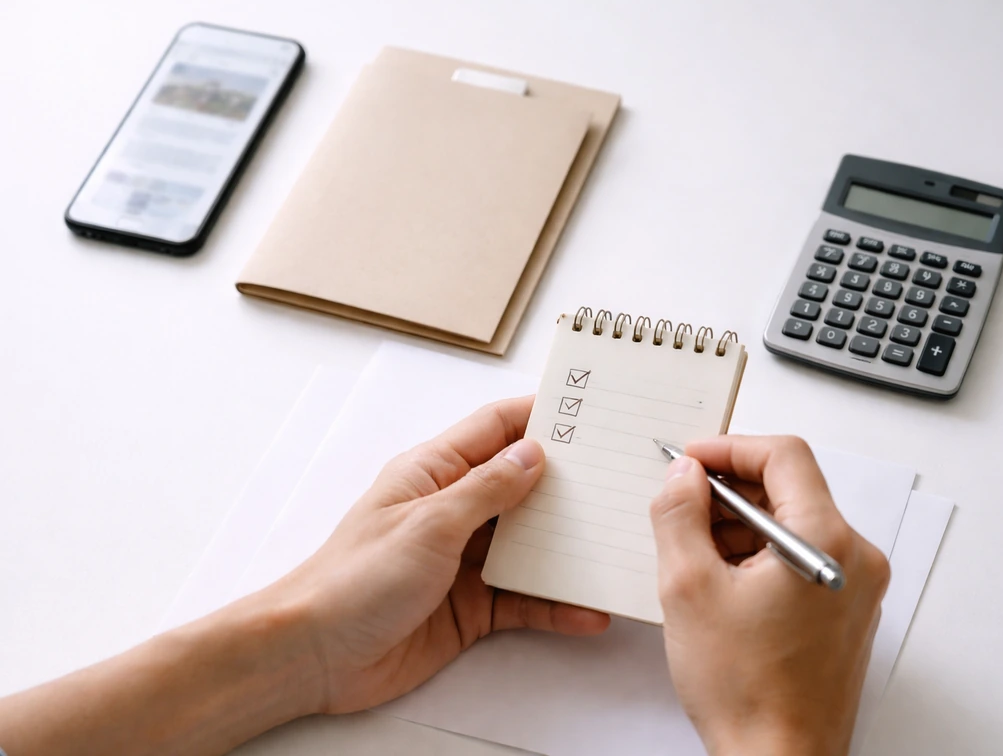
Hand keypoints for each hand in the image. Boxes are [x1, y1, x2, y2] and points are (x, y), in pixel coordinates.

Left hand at [268, 395, 609, 713]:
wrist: (317, 656)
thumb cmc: (356, 578)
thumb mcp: (429, 523)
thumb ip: (486, 489)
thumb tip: (534, 454)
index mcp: (434, 473)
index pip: (494, 429)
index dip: (539, 416)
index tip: (587, 411)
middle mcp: (453, 509)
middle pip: (521, 485)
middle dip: (568, 484)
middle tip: (619, 478)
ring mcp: (464, 558)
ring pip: (529, 544)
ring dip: (568, 547)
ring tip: (615, 545)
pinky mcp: (471, 605)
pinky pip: (524, 599)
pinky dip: (555, 605)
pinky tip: (588, 612)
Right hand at [649, 436, 889, 755]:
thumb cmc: (746, 691)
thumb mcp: (688, 587)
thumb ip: (678, 514)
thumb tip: (682, 474)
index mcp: (826, 543)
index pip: (783, 456)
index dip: (729, 449)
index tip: (691, 459)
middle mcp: (854, 559)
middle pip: (789, 488)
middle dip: (728, 491)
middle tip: (681, 508)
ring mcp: (853, 586)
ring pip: (791, 523)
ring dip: (739, 525)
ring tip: (694, 557)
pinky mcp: (843, 609)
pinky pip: (799, 556)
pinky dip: (757, 554)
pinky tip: (719, 582)